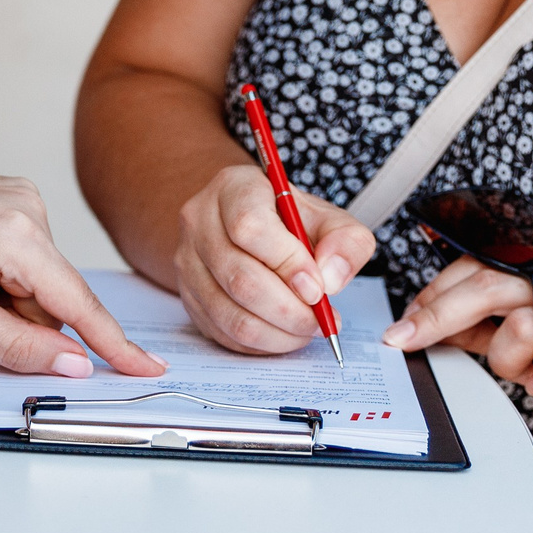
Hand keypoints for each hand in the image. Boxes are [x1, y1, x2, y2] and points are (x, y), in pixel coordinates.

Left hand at [0, 161, 166, 380]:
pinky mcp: (0, 195)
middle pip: (48, 298)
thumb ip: (13, 345)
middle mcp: (27, 204)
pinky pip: (13, 258)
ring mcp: (14, 195)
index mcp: (17, 232)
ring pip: (29, 282)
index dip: (115, 345)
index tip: (150, 369)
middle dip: (11, 326)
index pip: (79, 304)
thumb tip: (74, 364)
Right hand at [171, 163, 375, 354]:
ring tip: (308, 329)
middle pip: (240, 278)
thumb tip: (330, 280)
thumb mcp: (328, 218)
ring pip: (230, 314)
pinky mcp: (187, 296)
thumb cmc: (290, 221)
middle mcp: (199, 221)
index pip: (250, 227)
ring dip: (278, 333)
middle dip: (289, 310)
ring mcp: (186, 261)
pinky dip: (261, 344)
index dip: (287, 263)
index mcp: (233, 188)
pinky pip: (223, 333)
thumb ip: (345, 242)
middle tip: (323, 320)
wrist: (250, 225)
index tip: (318, 288)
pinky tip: (284, 333)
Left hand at [384, 250, 532, 453]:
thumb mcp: (522, 331)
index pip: (477, 266)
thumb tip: (420, 322)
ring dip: (508, 361)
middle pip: (488, 287)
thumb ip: (478, 322)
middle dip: (438, 316)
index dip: (435, 293)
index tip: (405, 322)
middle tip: (403, 340)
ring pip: (518, 330)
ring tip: (526, 369)